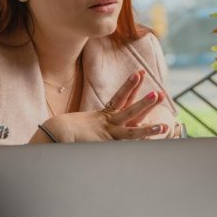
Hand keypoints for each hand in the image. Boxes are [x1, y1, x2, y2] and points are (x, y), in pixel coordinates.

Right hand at [44, 70, 169, 142]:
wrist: (52, 135)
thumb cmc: (60, 132)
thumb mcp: (76, 126)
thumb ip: (85, 125)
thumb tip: (73, 123)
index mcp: (102, 116)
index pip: (120, 98)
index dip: (129, 86)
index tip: (139, 74)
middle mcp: (108, 123)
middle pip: (130, 108)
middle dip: (145, 102)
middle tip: (159, 92)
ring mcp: (110, 133)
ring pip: (132, 124)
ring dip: (148, 118)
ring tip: (163, 120)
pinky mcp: (108, 143)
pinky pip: (128, 141)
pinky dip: (142, 139)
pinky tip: (156, 137)